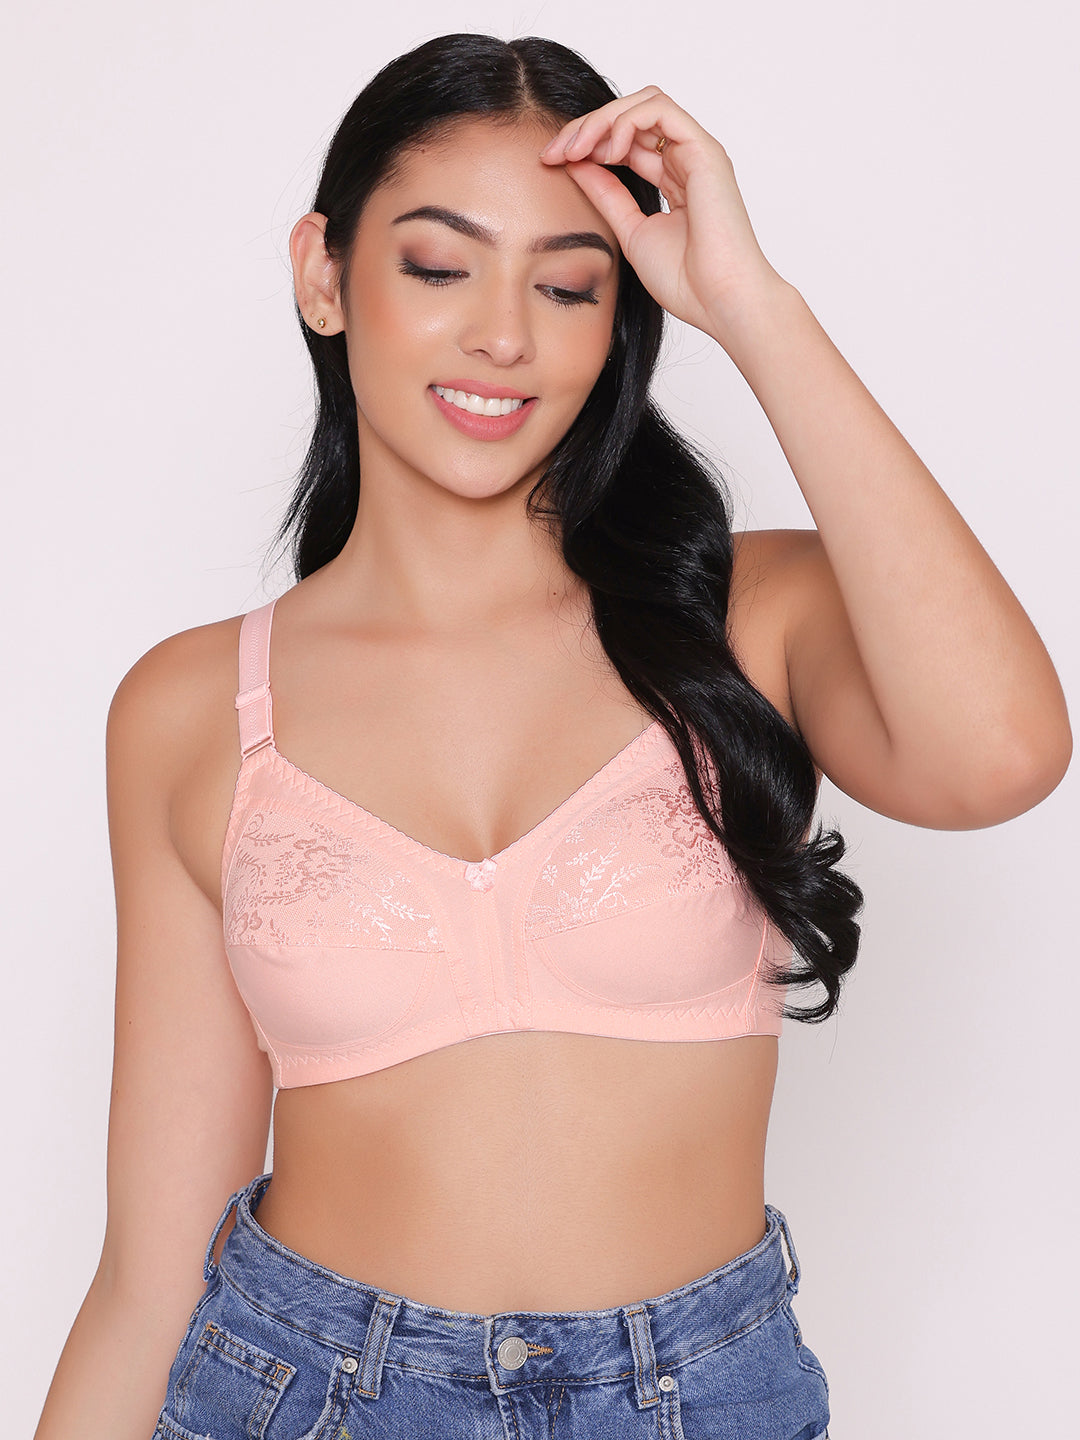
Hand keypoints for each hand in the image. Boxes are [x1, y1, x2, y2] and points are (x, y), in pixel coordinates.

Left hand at [539, 86, 785, 342]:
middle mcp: (687, 159)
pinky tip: (607, 150)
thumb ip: (607, 195)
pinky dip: (627, 121)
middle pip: (632, 115)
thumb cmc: (686, 281)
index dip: (586, 143)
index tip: (551, 162)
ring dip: (603, 119)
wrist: (719, 302)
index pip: (626, 140)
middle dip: (588, 126)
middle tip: (554, 151)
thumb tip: (576, 164)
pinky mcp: (705, 151)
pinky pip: (659, 110)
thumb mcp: (630, 231)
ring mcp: (697, 152)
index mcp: (674, 179)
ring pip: (645, 103)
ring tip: (576, 149)